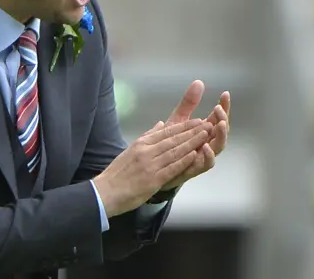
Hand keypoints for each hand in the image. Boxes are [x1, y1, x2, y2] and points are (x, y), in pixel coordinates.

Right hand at [93, 118, 212, 217]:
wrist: (106, 191)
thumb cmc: (118, 173)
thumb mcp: (130, 150)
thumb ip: (147, 137)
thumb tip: (160, 124)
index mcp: (141, 144)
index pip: (166, 132)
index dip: (184, 126)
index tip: (197, 120)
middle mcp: (146, 151)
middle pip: (173, 139)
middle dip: (192, 131)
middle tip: (207, 124)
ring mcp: (150, 165)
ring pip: (175, 151)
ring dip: (192, 143)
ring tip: (205, 136)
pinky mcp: (153, 179)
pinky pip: (171, 167)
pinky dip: (183, 160)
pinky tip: (194, 154)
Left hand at [159, 80, 230, 190]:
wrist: (154, 168)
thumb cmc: (169, 144)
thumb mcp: (177, 121)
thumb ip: (188, 104)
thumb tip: (199, 82)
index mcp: (203, 132)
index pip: (218, 118)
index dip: (223, 107)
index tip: (225, 94)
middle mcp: (206, 143)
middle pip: (221, 132)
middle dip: (223, 120)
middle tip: (219, 110)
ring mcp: (202, 157)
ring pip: (218, 147)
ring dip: (220, 136)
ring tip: (218, 124)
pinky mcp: (194, 169)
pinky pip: (206, 164)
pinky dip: (208, 156)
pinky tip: (205, 147)